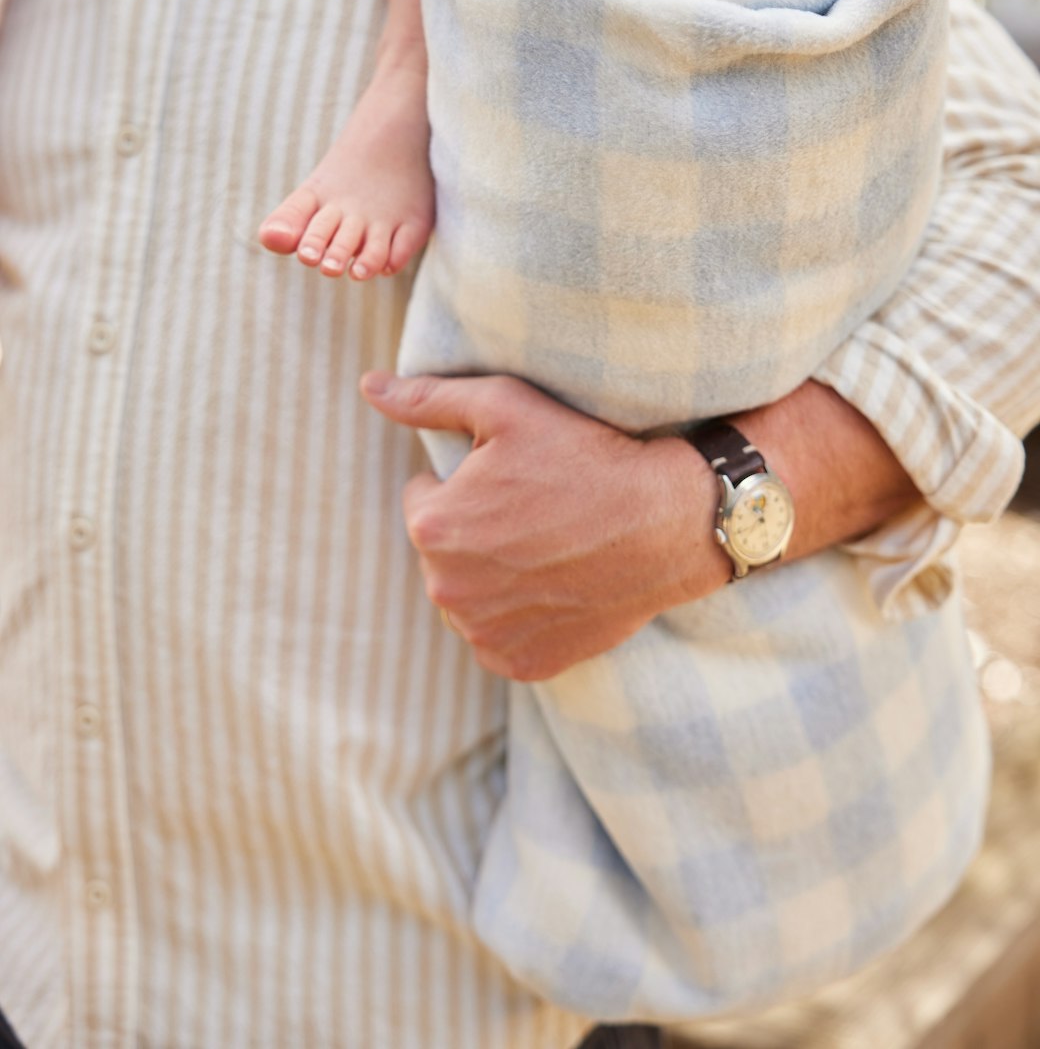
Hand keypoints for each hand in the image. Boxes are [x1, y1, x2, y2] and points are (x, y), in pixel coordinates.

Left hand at [359, 372, 724, 680]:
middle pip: (443, 550)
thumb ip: (428, 399)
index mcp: (432, 527)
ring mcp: (484, 634)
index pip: (424, 498)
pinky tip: (556, 584)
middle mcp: (447, 591)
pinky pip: (499, 636)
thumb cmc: (585, 455)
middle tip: (534, 509)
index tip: (514, 476)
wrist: (666, 523)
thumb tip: (369, 387)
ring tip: (547, 545)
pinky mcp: (522, 664)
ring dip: (492, 574)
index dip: (467, 482)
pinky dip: (519, 615)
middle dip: (474, 529)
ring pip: (468, 595)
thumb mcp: (504, 405)